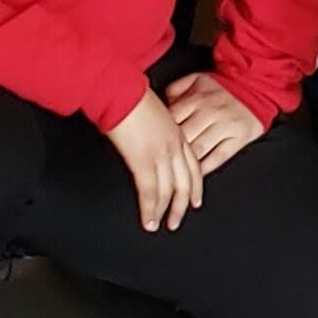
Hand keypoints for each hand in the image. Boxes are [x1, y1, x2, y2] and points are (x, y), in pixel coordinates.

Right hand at [105, 87, 202, 229]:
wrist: (122, 91)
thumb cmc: (133, 98)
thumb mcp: (157, 114)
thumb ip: (162, 131)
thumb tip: (155, 143)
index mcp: (177, 133)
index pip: (193, 166)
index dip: (195, 186)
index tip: (194, 200)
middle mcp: (174, 145)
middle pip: (185, 182)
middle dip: (181, 205)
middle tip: (177, 220)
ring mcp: (160, 154)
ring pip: (168, 190)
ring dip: (164, 212)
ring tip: (159, 225)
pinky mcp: (142, 160)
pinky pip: (149, 191)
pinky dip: (149, 209)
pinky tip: (147, 220)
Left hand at [164, 70, 265, 174]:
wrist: (257, 86)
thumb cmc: (222, 88)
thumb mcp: (198, 80)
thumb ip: (176, 89)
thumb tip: (159, 103)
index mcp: (198, 98)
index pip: (172, 119)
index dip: (159, 133)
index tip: (150, 145)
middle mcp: (211, 112)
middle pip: (183, 137)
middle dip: (169, 152)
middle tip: (158, 164)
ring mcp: (226, 126)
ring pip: (198, 149)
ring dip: (184, 164)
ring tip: (172, 175)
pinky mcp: (239, 138)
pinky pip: (218, 157)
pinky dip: (204, 169)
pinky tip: (194, 177)